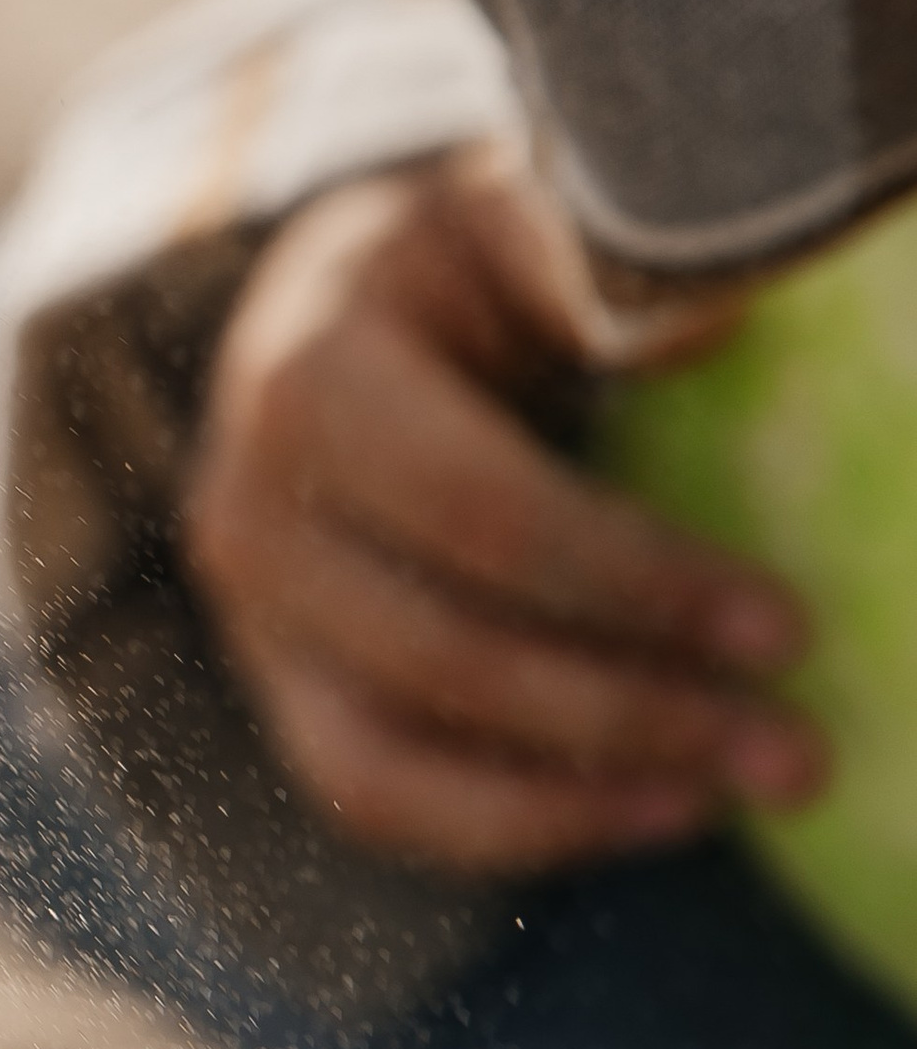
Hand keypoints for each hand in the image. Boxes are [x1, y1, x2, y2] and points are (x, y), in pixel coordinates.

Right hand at [183, 140, 825, 874]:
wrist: (356, 313)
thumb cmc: (474, 263)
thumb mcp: (520, 220)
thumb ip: (590, 259)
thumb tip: (701, 325)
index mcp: (310, 372)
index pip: (477, 509)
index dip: (633, 580)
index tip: (785, 627)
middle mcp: (248, 507)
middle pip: (443, 650)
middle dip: (636, 711)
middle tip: (800, 751)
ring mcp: (251, 617)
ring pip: (396, 759)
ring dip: (582, 797)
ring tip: (740, 797)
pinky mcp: (280, 692)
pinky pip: (380, 800)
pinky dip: (516, 829)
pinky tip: (656, 813)